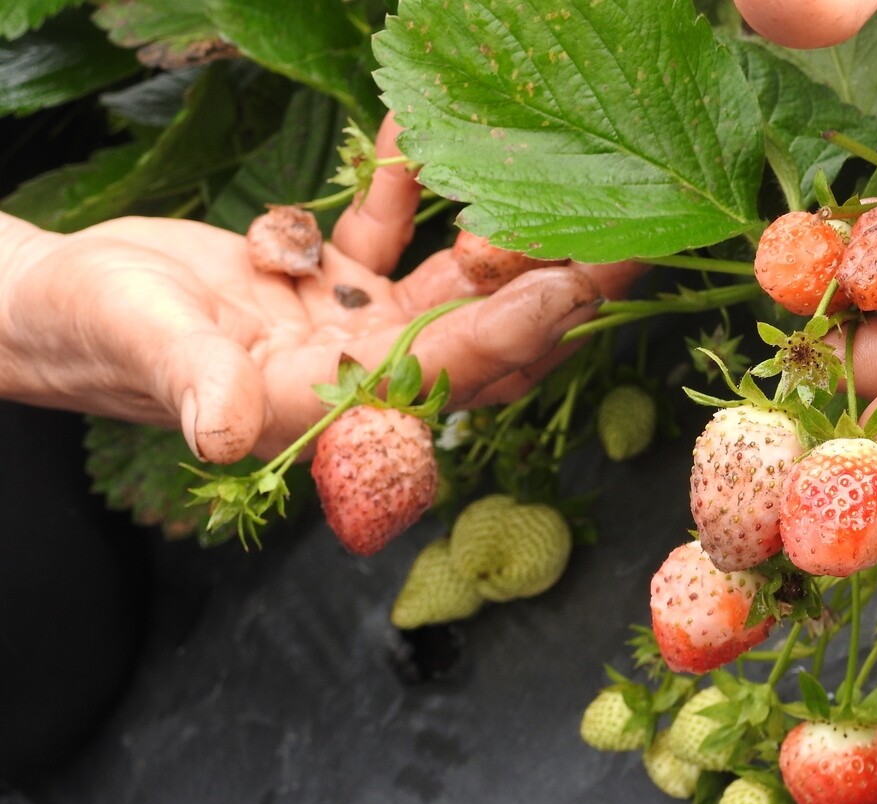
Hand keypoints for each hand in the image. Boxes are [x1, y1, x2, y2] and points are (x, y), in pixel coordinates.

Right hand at [0, 115, 639, 463]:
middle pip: (482, 331)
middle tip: (633, 236)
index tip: (578, 286)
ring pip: (455, 281)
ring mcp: (357, 326)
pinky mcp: (337, 283)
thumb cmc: (94, 335)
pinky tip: (424, 126)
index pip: (444, 369)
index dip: (513, 332)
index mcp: (332, 403)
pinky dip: (409, 183)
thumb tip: (224, 430)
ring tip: (570, 177)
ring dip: (509, 233)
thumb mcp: (140, 347)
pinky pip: (391, 229)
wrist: (68, 312)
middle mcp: (363, 371)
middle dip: (557, 288)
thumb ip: (192, 384)